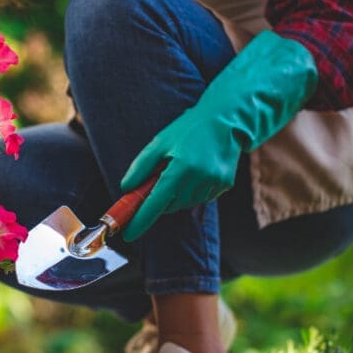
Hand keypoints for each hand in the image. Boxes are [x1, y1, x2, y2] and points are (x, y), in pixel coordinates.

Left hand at [120, 30, 317, 240]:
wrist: (226, 119)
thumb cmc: (189, 129)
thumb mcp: (160, 143)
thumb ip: (141, 167)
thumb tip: (126, 188)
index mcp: (181, 168)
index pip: (156, 202)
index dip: (141, 220)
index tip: (128, 234)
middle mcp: (199, 179)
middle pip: (169, 205)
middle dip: (159, 200)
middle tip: (157, 181)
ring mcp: (214, 184)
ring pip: (184, 204)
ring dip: (176, 195)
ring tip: (180, 169)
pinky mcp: (224, 185)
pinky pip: (199, 198)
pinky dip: (191, 191)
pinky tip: (195, 172)